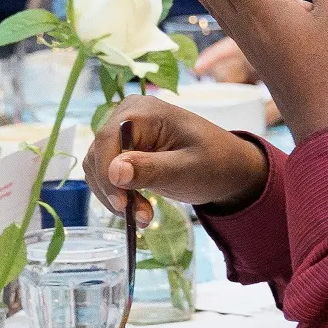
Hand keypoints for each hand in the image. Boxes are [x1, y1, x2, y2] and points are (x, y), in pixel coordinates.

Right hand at [88, 92, 266, 223]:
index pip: (107, 140)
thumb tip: (114, 171)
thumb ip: (150, 169)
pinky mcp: (125, 152)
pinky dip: (118, 195)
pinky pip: (107, 175)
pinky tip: (139, 209)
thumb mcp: (186, 169)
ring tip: (144, 216)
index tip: (122, 204)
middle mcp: (127, 117)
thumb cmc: (215, 163)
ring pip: (98, 169)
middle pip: (98, 155)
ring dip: (115, 197)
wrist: (228, 168)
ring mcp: (124, 135)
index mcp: (142, 111)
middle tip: (141, 216)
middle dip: (114, 190)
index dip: (107, 173)